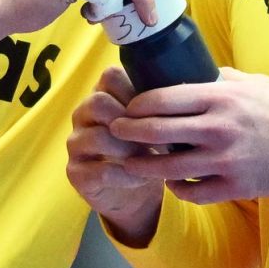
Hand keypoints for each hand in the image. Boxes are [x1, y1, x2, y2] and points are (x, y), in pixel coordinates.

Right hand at [66, 66, 163, 245]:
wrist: (134, 192)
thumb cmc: (149, 149)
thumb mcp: (155, 123)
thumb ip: (162, 104)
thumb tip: (192, 93)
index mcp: (103, 93)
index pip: (111, 75)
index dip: (137, 91)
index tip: (161, 111)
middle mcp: (84, 114)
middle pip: (99, 102)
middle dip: (133, 122)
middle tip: (159, 138)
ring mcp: (76, 143)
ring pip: (98, 137)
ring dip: (130, 150)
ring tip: (152, 160)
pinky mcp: (76, 172)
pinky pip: (99, 170)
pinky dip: (126, 176)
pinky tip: (143, 178)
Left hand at [111, 68, 268, 204]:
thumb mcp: (252, 82)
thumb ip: (219, 79)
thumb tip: (191, 74)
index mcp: (219, 98)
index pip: (160, 99)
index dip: (136, 105)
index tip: (126, 108)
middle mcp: (217, 128)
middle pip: (155, 131)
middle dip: (127, 132)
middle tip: (115, 132)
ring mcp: (224, 160)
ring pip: (166, 167)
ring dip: (143, 165)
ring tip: (132, 162)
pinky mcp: (234, 186)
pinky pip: (191, 191)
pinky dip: (177, 187)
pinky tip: (173, 181)